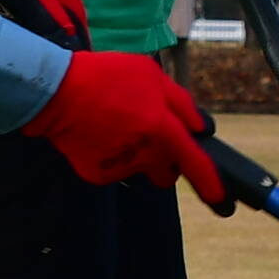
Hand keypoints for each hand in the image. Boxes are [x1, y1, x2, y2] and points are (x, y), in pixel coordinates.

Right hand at [22, 52, 227, 208]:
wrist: (57, 92)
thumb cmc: (107, 77)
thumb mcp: (151, 75)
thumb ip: (181, 103)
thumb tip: (201, 127)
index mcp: (162, 128)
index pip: (195, 163)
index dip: (212, 185)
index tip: (222, 202)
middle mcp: (144, 153)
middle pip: (167, 173)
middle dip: (166, 162)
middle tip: (151, 137)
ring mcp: (120, 167)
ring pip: (139, 167)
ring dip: (136, 152)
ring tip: (115, 123)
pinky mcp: (96, 174)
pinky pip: (113, 168)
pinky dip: (110, 155)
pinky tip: (97, 132)